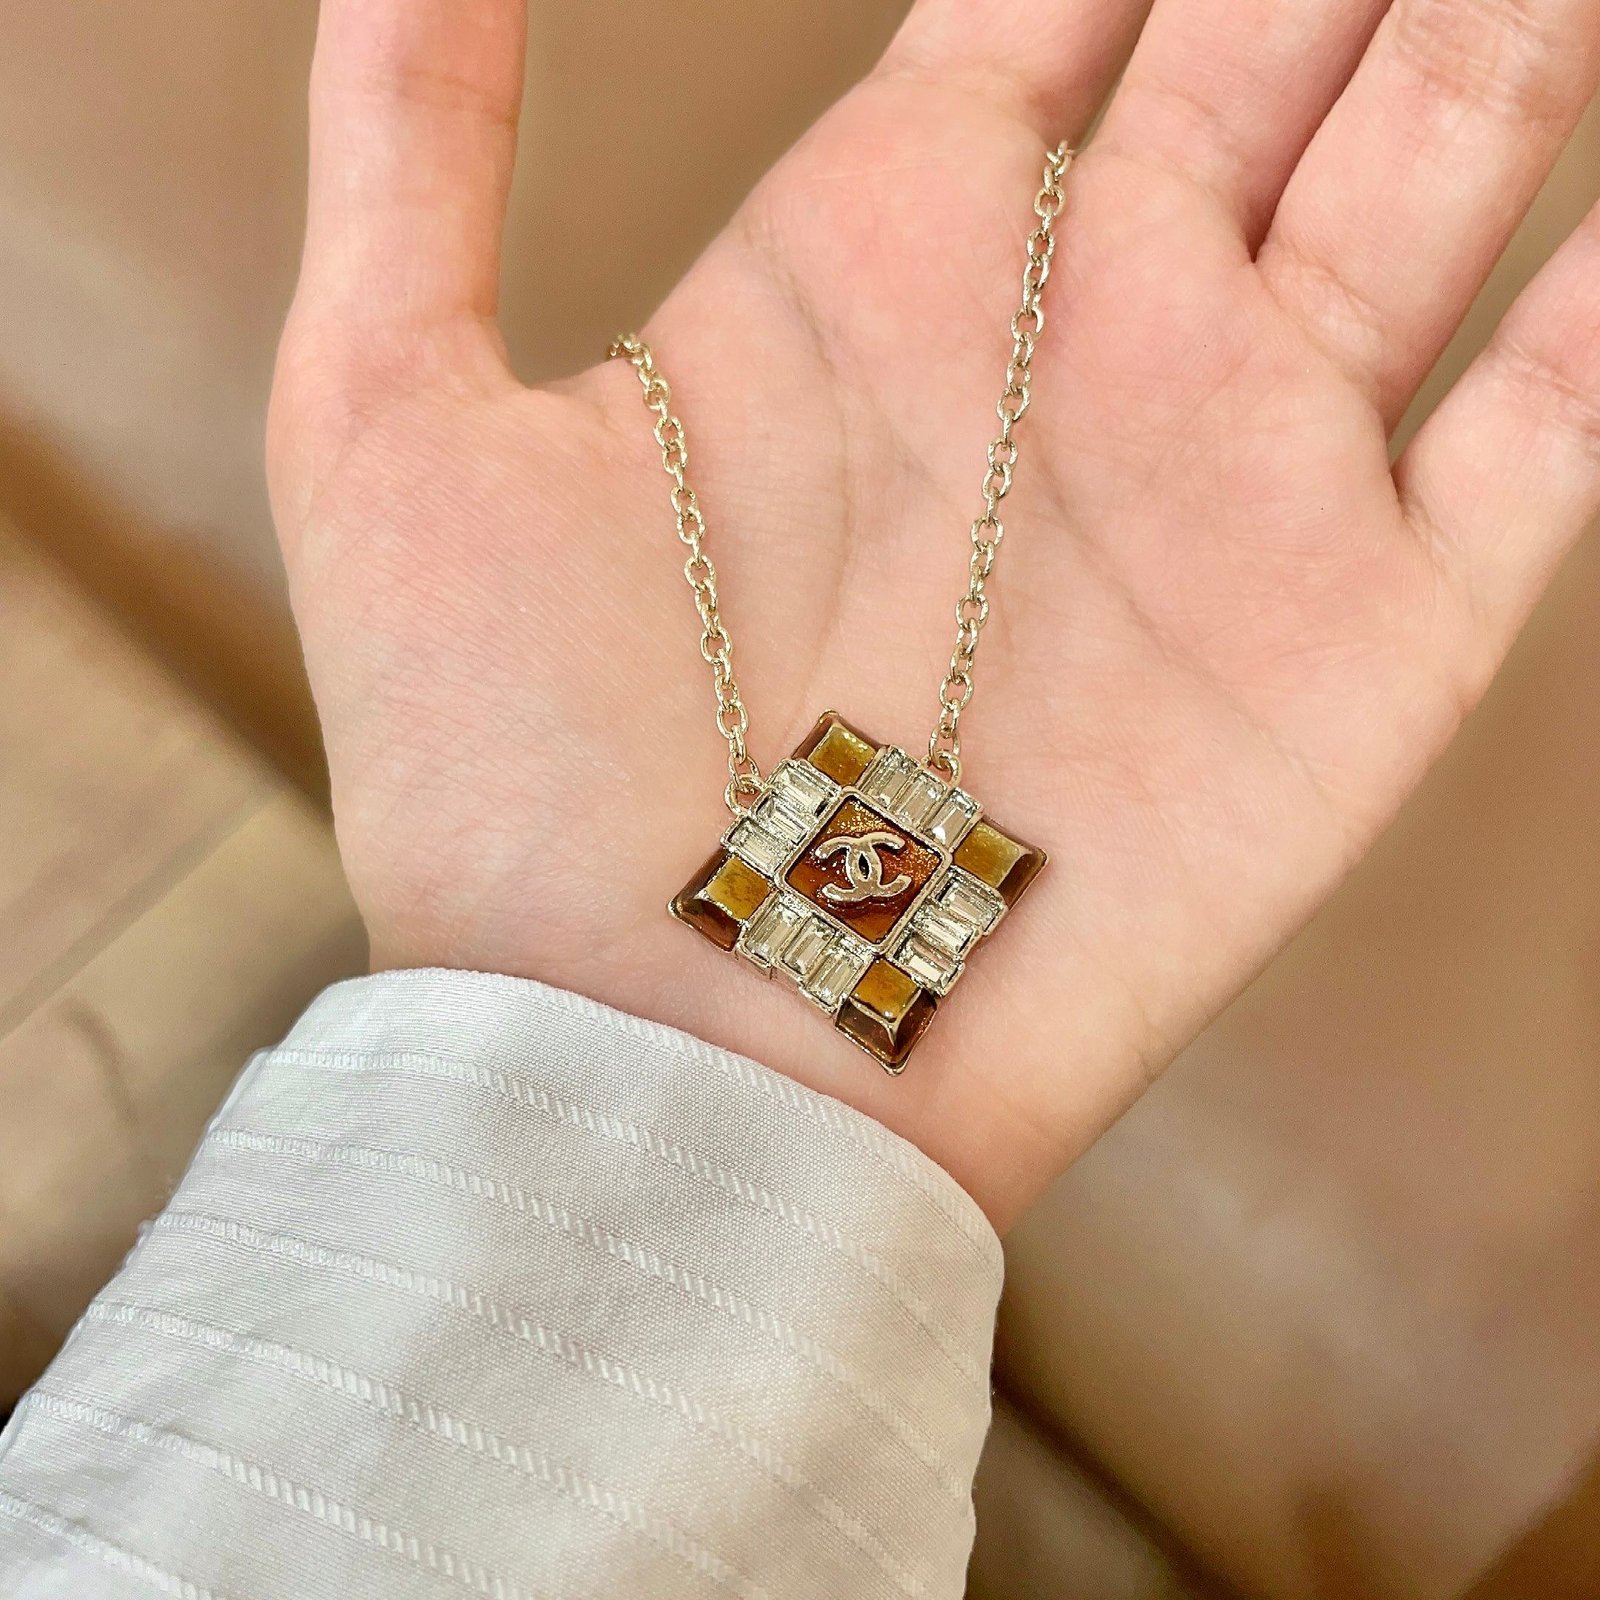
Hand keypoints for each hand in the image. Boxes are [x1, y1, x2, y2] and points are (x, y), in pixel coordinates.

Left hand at [269, 0, 1599, 1228]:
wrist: (658, 1054)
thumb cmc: (503, 776)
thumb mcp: (389, 423)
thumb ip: (414, 151)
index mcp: (895, 247)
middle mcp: (1088, 339)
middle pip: (1284, 37)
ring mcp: (1240, 484)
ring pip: (1439, 177)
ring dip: (1501, 44)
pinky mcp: (1357, 654)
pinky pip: (1547, 439)